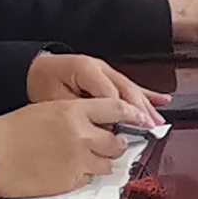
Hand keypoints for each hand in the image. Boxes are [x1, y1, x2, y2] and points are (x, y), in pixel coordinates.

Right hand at [0, 98, 143, 197]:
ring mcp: (77, 160)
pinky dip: (81, 176)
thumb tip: (101, 121)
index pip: (117, 107)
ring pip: (107, 164)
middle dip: (116, 145)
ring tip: (81, 159)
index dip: (135, 114)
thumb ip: (76, 114)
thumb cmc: (12, 131)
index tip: (145, 118)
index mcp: (73, 111)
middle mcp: (80, 134)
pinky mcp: (69, 181)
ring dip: (100, 162)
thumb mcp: (46, 110)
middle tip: (109, 144)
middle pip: (117, 142)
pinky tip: (63, 170)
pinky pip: (87, 180)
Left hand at [26, 53, 164, 126]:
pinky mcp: (109, 76)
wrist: (35, 68)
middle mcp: (100, 68)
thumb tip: (101, 127)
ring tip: (158, 122)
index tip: (124, 131)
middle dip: (140, 110)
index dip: (118, 113)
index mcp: (85, 69)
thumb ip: (78, 111)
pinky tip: (162, 100)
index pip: (108, 93)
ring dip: (146, 106)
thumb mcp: (52, 99)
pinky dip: (147, 95)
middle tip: (151, 128)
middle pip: (126, 90)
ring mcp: (107, 70)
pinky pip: (130, 86)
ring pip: (132, 89)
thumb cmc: (42, 82)